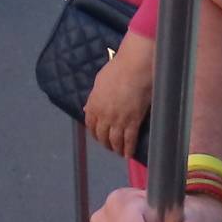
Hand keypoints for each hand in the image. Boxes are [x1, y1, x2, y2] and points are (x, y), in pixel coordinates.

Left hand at [84, 35, 153, 157]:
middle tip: (109, 146)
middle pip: (102, 135)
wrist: (135, 67)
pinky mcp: (132, 122)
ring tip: (119, 152)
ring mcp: (118, 120)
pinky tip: (129, 154)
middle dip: (105, 143)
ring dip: (116, 148)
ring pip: (115, 140)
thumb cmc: (118, 69)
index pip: (90, 124)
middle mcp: (103, 115)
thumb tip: (87, 109)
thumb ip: (93, 98)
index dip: (94, 133)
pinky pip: (129, 140)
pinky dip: (128, 149)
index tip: (98, 136)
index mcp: (93, 104)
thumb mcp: (99, 82)